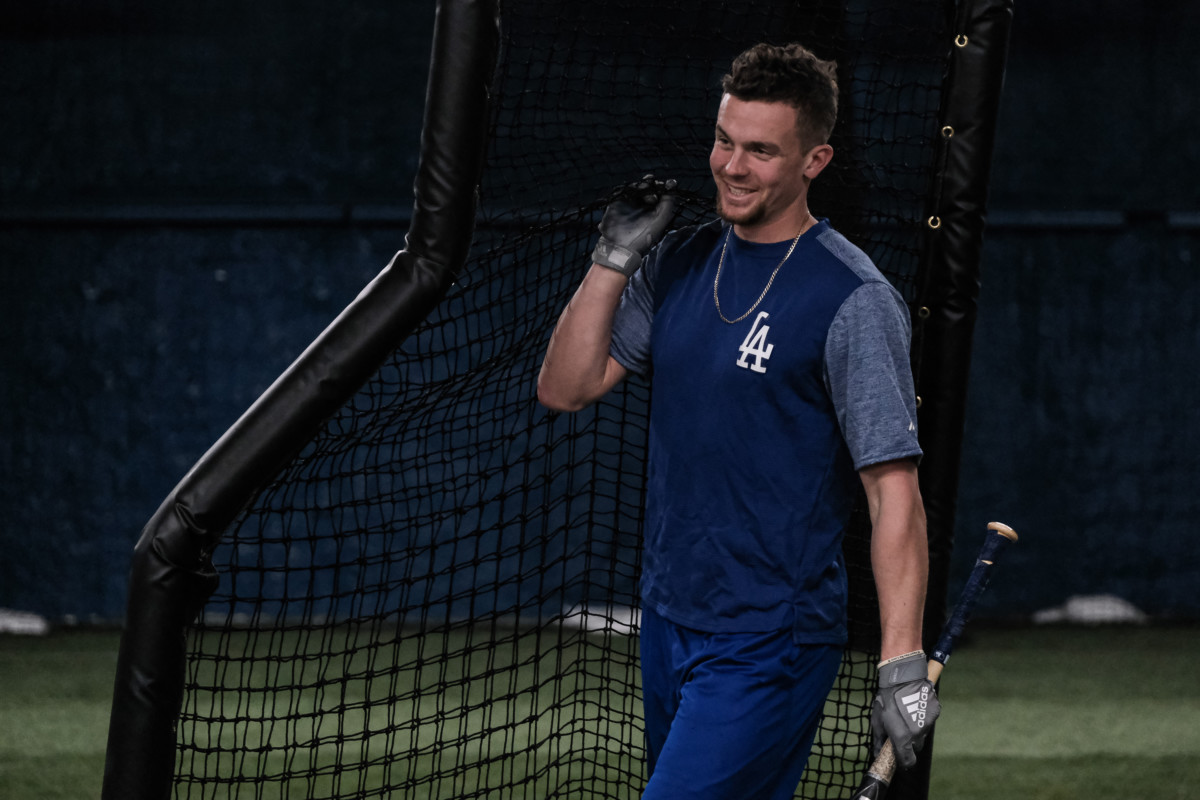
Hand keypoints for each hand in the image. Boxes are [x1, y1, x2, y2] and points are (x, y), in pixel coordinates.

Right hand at [591, 174, 677, 276]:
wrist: (620, 246)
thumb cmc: (643, 237)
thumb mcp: (660, 221)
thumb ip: (668, 204)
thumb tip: (672, 188)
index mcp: (654, 212)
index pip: (661, 196)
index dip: (665, 188)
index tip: (670, 183)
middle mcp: (643, 208)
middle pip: (649, 190)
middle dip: (654, 184)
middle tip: (656, 184)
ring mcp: (630, 205)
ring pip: (638, 188)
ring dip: (643, 185)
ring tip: (646, 188)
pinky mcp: (618, 203)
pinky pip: (625, 190)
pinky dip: (631, 187)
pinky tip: (637, 189)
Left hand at [870, 651, 939, 768]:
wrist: (902, 677)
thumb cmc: (886, 698)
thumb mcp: (877, 720)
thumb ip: (879, 740)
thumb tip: (878, 754)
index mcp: (902, 738)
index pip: (908, 761)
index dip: (904, 761)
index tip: (900, 757)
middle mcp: (917, 733)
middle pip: (916, 747)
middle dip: (910, 743)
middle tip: (902, 730)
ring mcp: (928, 723)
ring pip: (923, 733)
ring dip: (916, 729)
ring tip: (907, 714)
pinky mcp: (935, 713)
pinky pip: (929, 720)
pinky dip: (923, 717)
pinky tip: (915, 706)